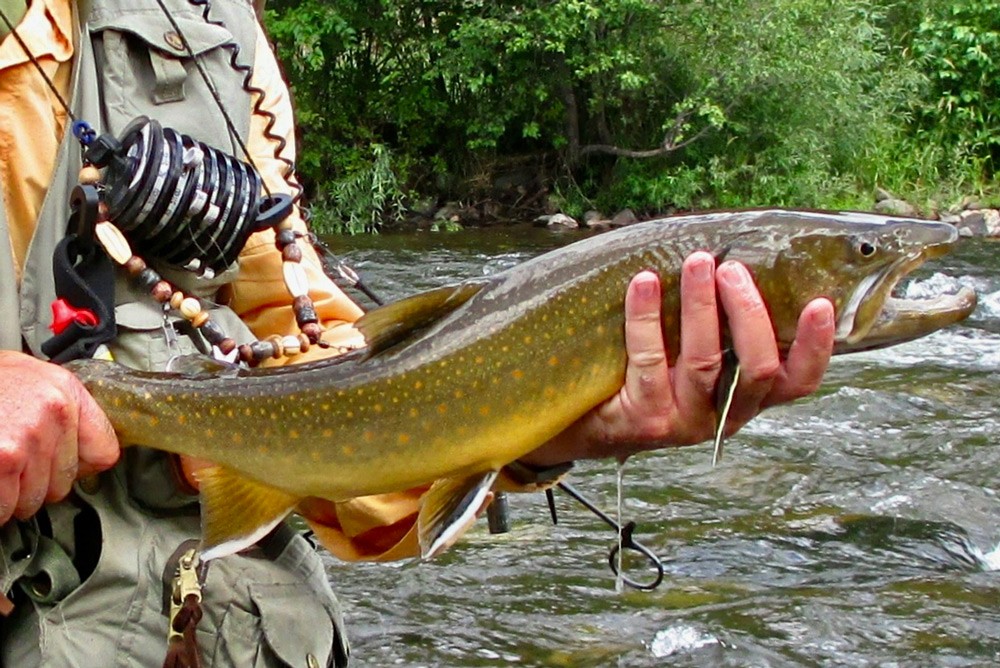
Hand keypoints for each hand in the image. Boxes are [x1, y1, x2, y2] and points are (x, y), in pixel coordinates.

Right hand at [0, 352, 119, 523]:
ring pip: (33, 500)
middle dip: (36, 483)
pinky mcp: (3, 460)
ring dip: (10, 496)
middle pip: (64, 483)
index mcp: (65, 391)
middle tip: (12, 465)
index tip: (67, 468)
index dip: (81, 467)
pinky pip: (5, 508)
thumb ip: (59, 409)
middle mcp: (53, 413)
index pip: (104, 452)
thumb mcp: (29, 379)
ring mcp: (26, 439)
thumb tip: (82, 448)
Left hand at [522, 252, 834, 464]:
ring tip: (697, 262)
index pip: (797, 382)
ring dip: (701, 306)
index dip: (815, 347)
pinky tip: (644, 283)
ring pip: (704, 362)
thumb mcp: (697, 356)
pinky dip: (646, 316)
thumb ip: (723, 326)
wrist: (594, 422)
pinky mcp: (646, 419)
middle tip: (731, 269)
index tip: (820, 303)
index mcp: (747, 399)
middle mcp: (723, 416)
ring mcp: (684, 421)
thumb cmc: (653, 373)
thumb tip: (732, 256)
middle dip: (748, 311)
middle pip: (756, 369)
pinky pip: (649, 360)